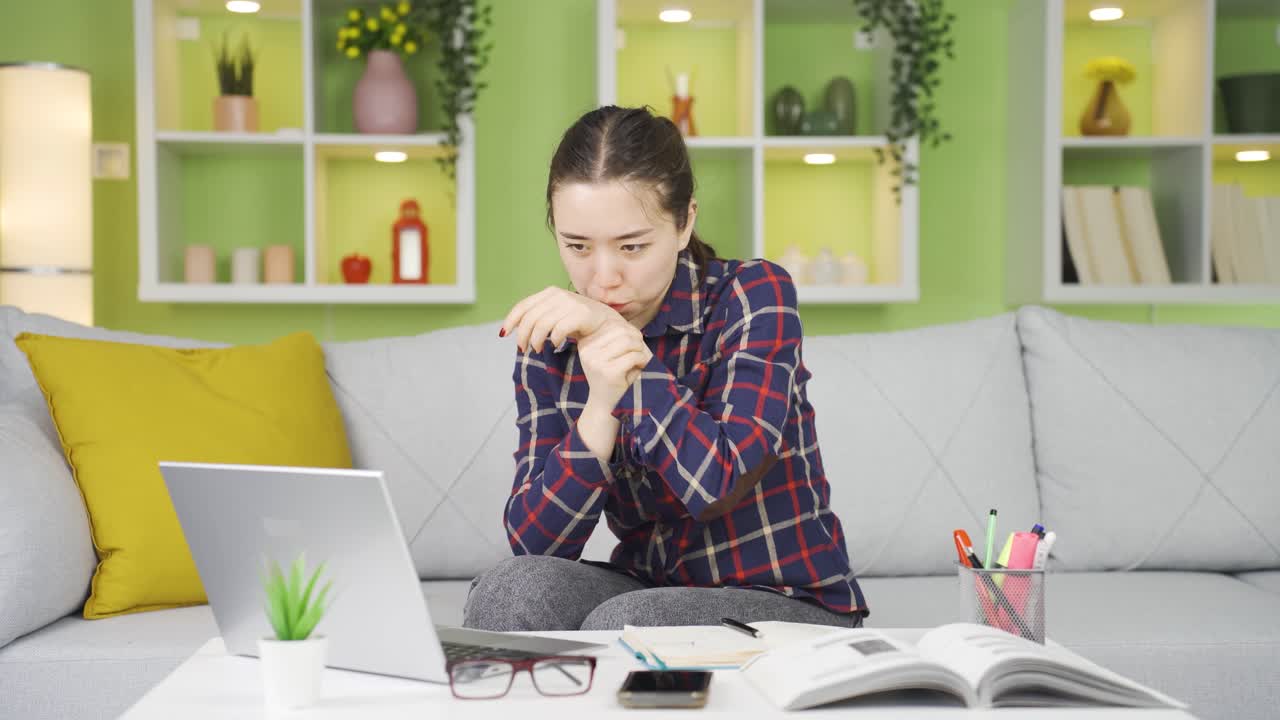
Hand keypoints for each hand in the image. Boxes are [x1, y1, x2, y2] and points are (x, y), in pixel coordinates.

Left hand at [501, 286, 619, 353]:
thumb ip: (538, 316)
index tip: (504, 334)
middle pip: (531, 317)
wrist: (607, 323)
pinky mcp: (583, 314)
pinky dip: (554, 339)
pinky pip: (560, 329)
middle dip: (523, 335)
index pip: (523, 306)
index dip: (511, 320)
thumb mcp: (555, 315)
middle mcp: (559, 295)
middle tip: (524, 349)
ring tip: (538, 349)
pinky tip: (555, 345)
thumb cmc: (578, 322)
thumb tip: (513, 327)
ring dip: (536, 340)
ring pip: (543, 324)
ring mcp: (571, 303)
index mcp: (549, 293)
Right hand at [576, 321, 651, 410]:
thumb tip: (630, 327)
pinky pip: (633, 356)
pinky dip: (642, 361)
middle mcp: (587, 350)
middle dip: (637, 341)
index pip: (613, 325)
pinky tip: (639, 368)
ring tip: (639, 361)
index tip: (634, 346)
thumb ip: (619, 337)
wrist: (607, 406)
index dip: (630, 332)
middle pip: (621, 331)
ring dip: (640, 351)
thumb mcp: (613, 354)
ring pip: (628, 342)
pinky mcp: (607, 372)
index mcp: (586, 343)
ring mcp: (595, 361)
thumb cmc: (616, 377)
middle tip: (640, 355)